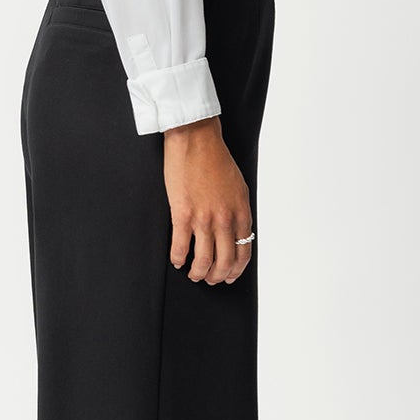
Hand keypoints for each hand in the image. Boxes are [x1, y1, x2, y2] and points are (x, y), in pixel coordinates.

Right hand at [162, 117, 253, 282]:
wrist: (196, 140)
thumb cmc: (216, 159)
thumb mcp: (239, 188)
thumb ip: (239, 211)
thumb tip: (236, 232)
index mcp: (241, 213)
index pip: (243, 253)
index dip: (235, 270)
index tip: (229, 276)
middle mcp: (225, 220)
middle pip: (224, 262)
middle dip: (217, 277)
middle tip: (210, 279)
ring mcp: (204, 219)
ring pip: (203, 261)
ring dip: (198, 273)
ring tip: (193, 274)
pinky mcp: (182, 215)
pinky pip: (180, 247)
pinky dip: (178, 259)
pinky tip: (176, 261)